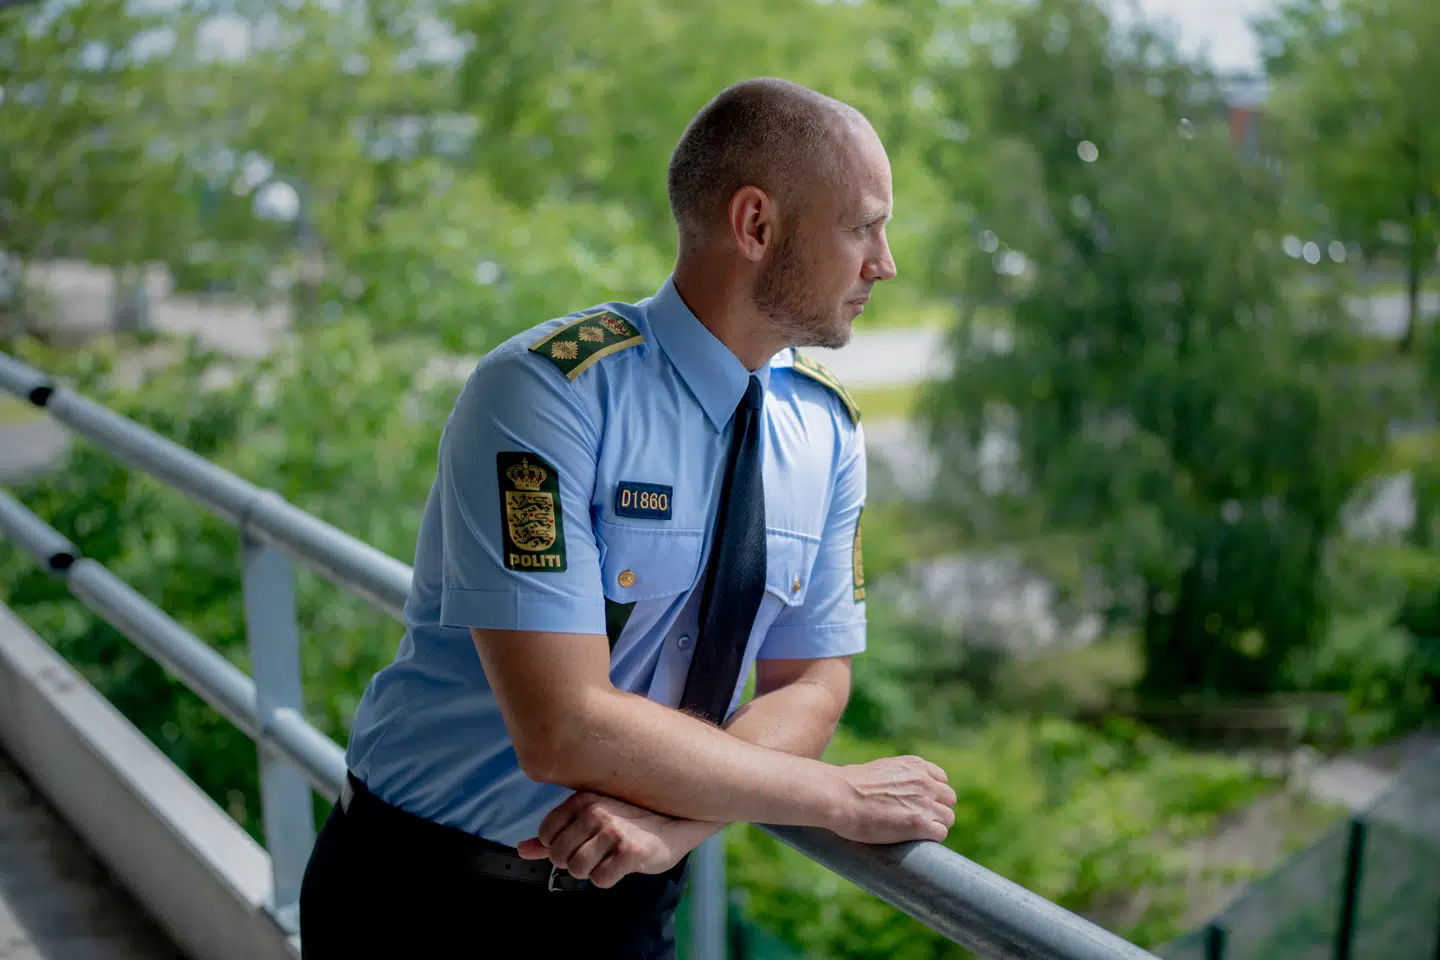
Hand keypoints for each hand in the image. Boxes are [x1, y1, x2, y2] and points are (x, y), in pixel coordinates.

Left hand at [517, 791, 717, 887]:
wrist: (678, 821)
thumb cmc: (632, 820)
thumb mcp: (592, 818)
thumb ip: (557, 834)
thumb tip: (522, 850)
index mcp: (582, 799)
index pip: (546, 834)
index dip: (561, 846)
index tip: (582, 842)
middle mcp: (595, 811)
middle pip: (559, 856)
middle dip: (575, 862)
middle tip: (598, 853)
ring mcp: (613, 830)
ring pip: (578, 869)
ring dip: (593, 871)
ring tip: (610, 858)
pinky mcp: (630, 851)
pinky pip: (600, 879)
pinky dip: (609, 878)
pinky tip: (622, 864)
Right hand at [830, 756, 956, 844]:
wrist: (838, 796)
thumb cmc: (848, 785)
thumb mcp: (879, 770)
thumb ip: (895, 777)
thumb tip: (892, 791)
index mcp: (914, 765)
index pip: (941, 780)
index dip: (933, 794)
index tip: (922, 804)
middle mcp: (924, 781)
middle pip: (949, 799)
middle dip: (937, 810)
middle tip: (920, 821)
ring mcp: (924, 802)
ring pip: (948, 818)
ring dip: (936, 826)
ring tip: (917, 834)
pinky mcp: (920, 824)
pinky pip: (940, 833)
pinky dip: (931, 839)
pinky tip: (916, 841)